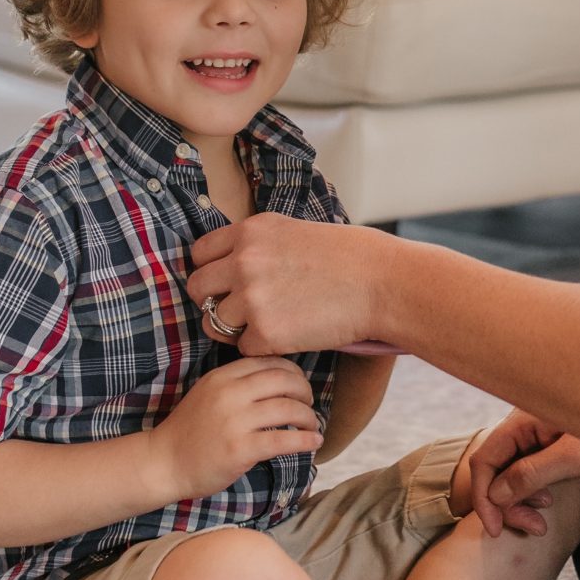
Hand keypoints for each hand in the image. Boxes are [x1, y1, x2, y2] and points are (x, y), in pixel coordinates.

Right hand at [152, 356, 320, 500]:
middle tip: (309, 404)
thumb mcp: (209, 394)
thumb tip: (279, 380)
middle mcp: (230, 394)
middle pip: (284, 381)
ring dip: (308, 417)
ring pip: (288, 409)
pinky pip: (283, 440)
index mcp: (223, 377)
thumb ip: (237, 384)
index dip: (294, 373)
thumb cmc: (190, 431)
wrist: (164, 463)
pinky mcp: (240, 449)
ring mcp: (235, 421)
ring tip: (312, 425)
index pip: (270, 363)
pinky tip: (313, 442)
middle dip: (305, 392)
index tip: (300, 385)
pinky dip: (305, 440)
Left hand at [188, 215, 385, 354]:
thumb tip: (231, 264)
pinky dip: (261, 347)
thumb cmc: (349, 257)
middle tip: (240, 310)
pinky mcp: (266, 333)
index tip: (228, 282)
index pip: (199, 254)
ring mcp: (252, 298)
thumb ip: (258, 245)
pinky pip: (243, 348)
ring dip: (236, 328)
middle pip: (197, 289)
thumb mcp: (294, 231)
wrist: (382, 283)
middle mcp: (243, 261)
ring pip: (214, 323)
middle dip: (213, 301)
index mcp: (250, 231)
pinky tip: (288, 336)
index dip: (212, 271)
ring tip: (268, 325)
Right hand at [468, 410, 579, 538]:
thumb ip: (532, 473)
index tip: (495, 529)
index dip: (484, 496)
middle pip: (496, 467)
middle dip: (506, 503)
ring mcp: (539, 434)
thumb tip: (495, 494)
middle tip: (533, 529)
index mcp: (525, 418)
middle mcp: (526, 423)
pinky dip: (532, 492)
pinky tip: (548, 504)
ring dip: (520, 501)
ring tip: (542, 523)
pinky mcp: (552, 444)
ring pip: (512, 472)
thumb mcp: (576, 458)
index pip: (485, 457)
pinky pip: (529, 471)